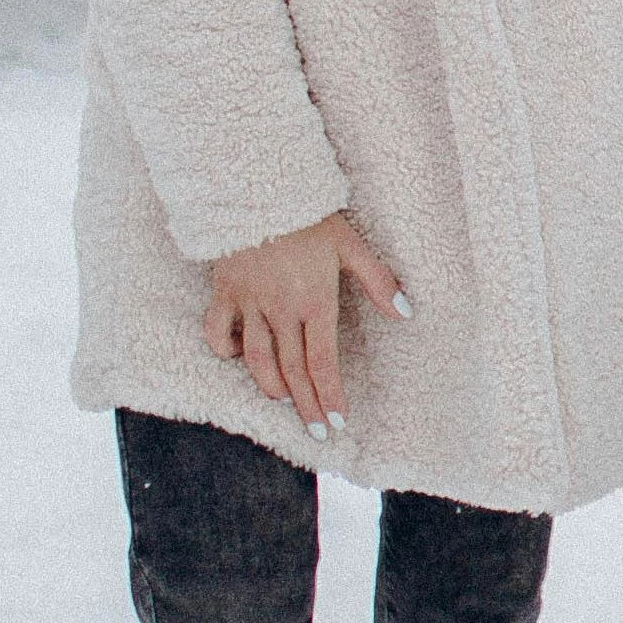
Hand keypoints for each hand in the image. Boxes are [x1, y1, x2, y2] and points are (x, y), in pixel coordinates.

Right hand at [206, 213, 406, 433]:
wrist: (258, 190)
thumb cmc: (311, 217)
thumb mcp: (352, 244)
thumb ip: (378, 280)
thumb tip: (405, 312)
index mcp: (315, 301)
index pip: (323, 362)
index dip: (330, 395)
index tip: (337, 422)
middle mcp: (281, 309)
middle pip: (293, 369)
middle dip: (307, 405)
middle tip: (318, 432)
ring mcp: (249, 303)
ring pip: (256, 358)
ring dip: (270, 385)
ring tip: (284, 402)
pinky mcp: (224, 291)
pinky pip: (217, 329)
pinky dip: (223, 348)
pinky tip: (235, 357)